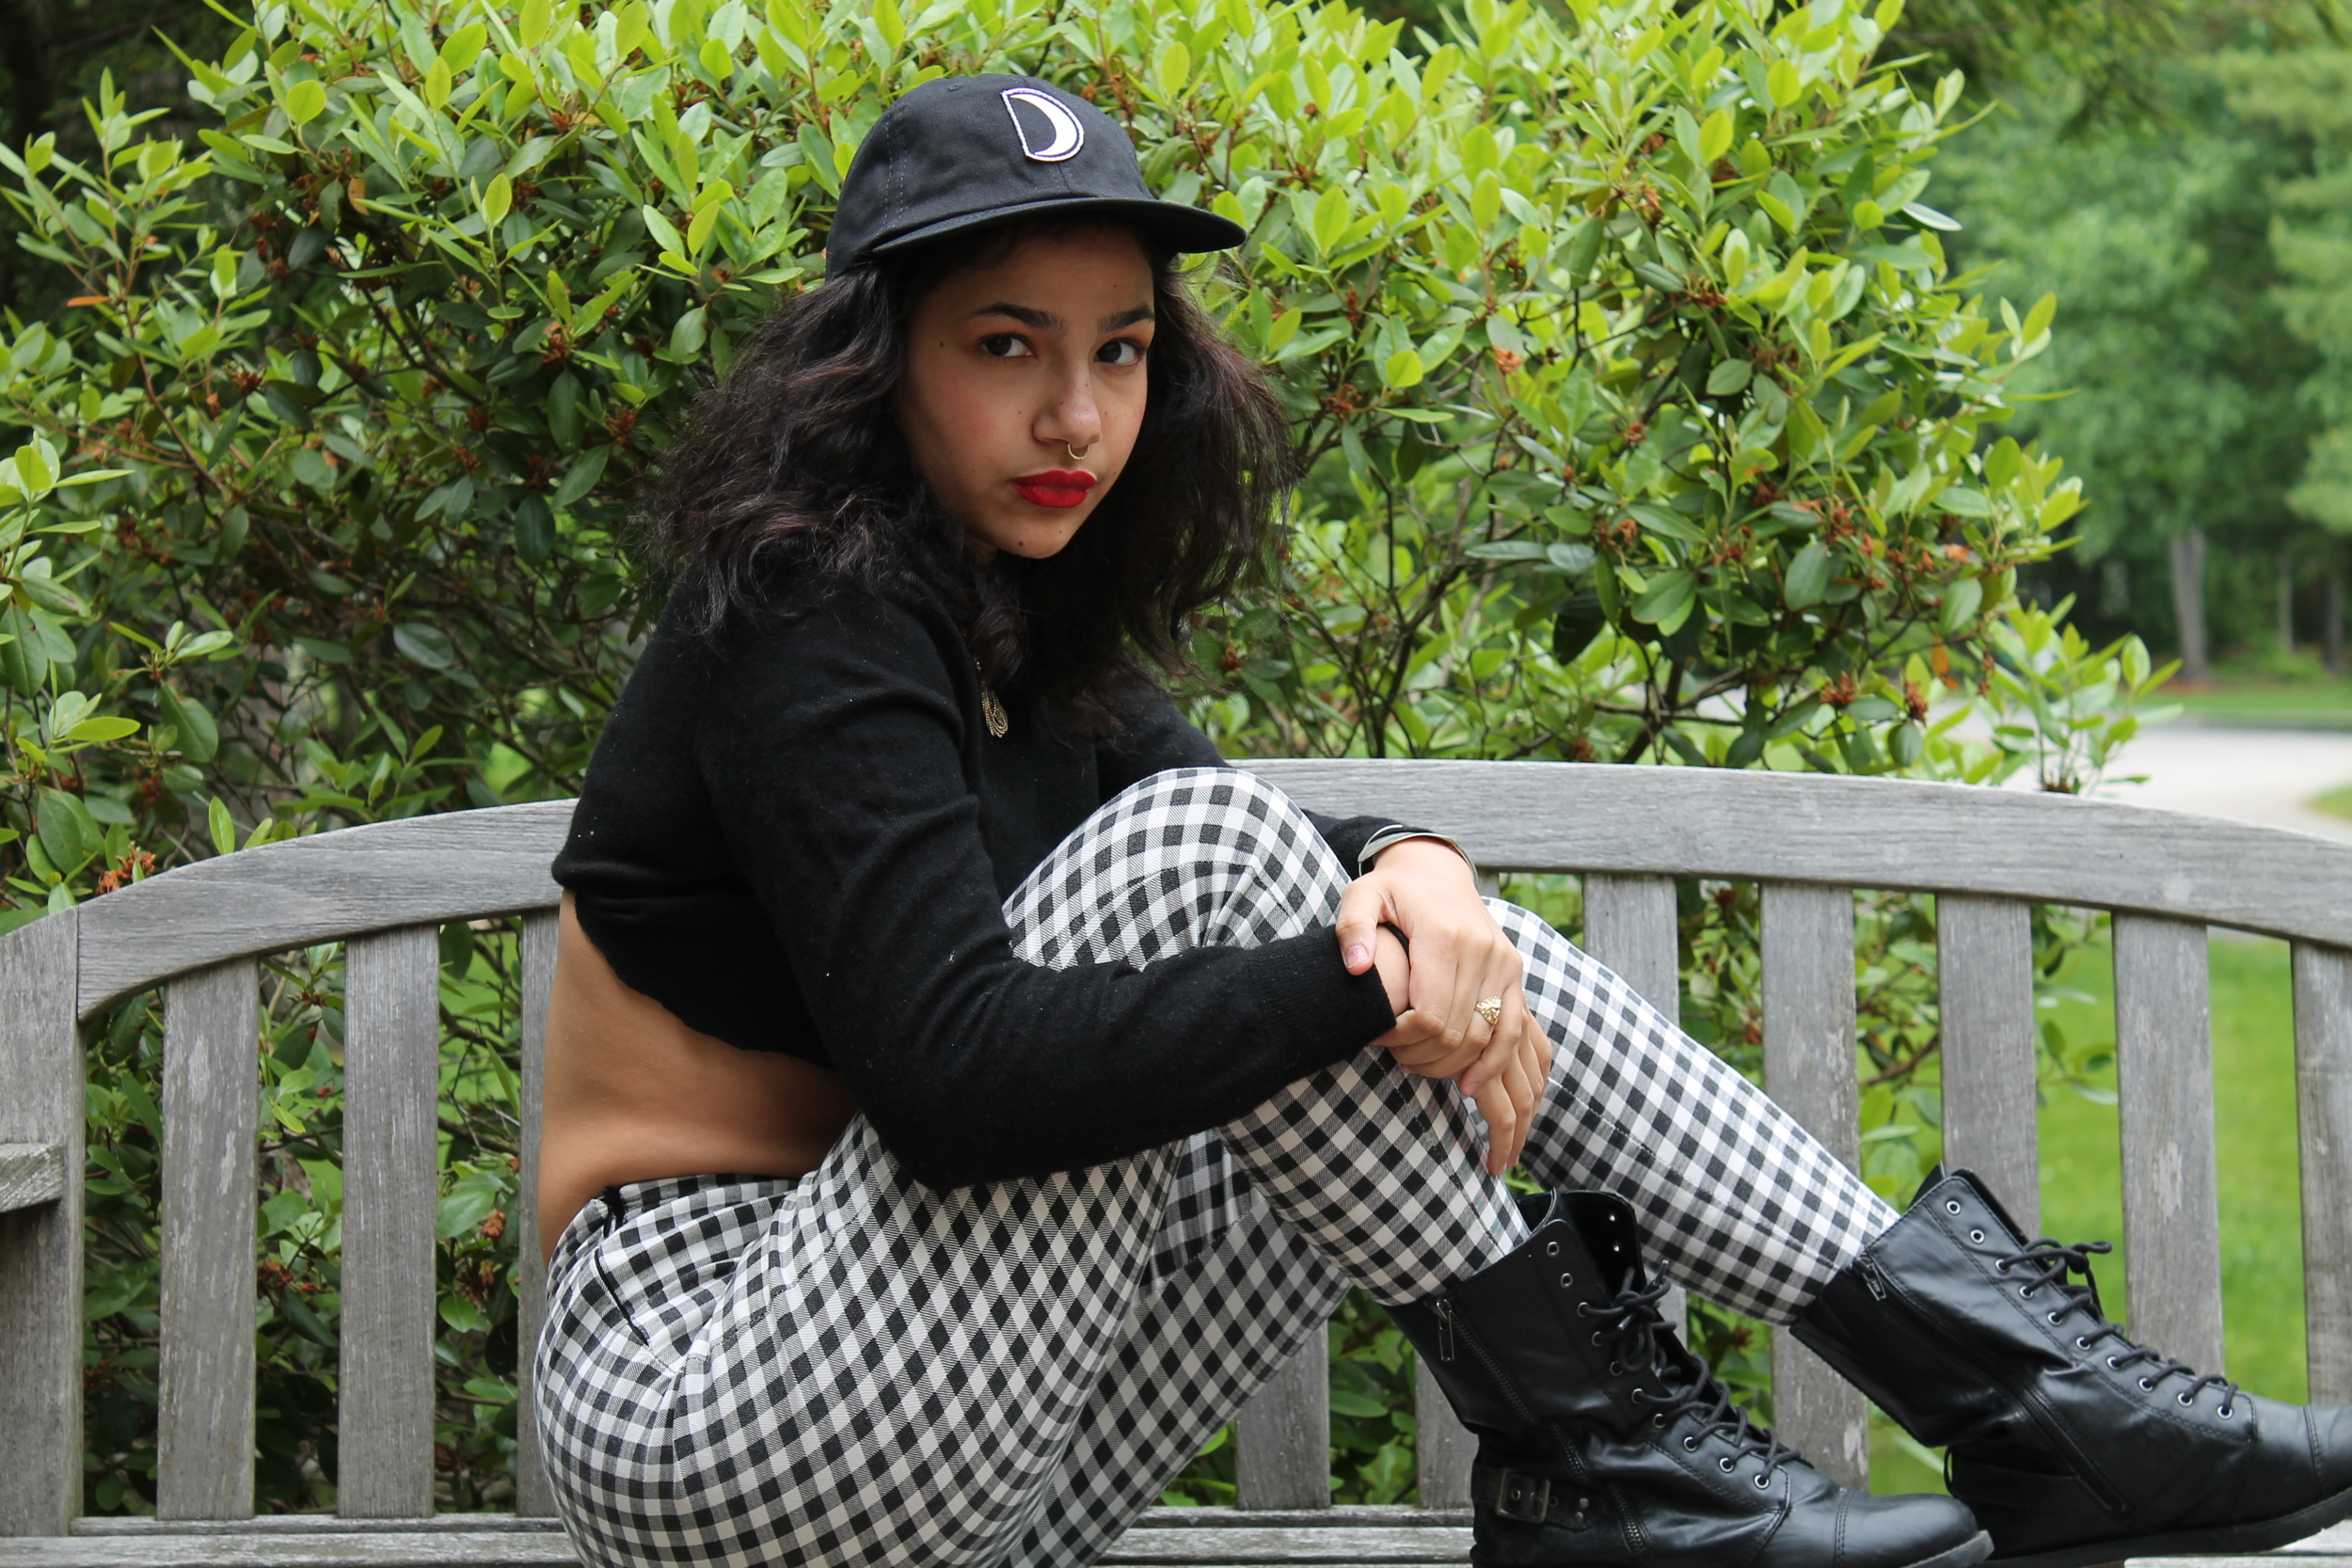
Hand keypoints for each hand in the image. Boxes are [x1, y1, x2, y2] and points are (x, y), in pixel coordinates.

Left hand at [1338, 839, 1552, 1173]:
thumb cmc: (1392, 891)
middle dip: (1426, 1059)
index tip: (1376, 1040)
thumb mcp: (1362, 896)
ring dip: (1464, 1070)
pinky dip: (1498, 1064)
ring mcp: (1506, 965)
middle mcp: (1485, 952)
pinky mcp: (1515, 975)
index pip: (1430, 1013)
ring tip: (1433, 1082)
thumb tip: (1356, 969)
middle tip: (1396, 1063)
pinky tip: (1473, 1087)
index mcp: (1446, 936)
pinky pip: (1519, 1032)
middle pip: (1461, 1033)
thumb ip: (1352, 930)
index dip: (1402, 1040)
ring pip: (1494, 1039)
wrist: (1436, 872)